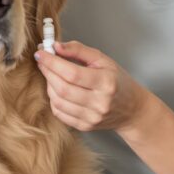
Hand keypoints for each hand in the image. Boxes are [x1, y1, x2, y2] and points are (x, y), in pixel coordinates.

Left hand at [34, 40, 150, 134]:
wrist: (132, 109)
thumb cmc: (117, 80)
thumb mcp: (103, 60)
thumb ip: (79, 50)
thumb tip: (56, 46)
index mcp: (106, 82)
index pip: (72, 73)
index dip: (52, 62)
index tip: (40, 52)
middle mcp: (99, 102)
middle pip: (63, 88)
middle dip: (47, 72)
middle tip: (42, 60)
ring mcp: (92, 117)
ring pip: (58, 102)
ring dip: (49, 85)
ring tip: (51, 74)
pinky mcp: (85, 126)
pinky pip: (60, 113)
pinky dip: (54, 99)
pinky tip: (57, 89)